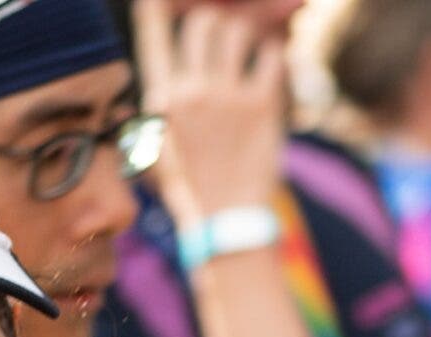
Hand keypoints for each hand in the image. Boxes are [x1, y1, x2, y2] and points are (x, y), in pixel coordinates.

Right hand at [134, 0, 286, 228]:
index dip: (156, 11)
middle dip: (213, 21)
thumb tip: (158, 88)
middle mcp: (193, 90)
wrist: (226, 222)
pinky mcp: (262, 106)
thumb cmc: (191, 189)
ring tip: (249, 46)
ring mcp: (228, 96)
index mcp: (164, 99)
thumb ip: (156, 113)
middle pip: (202, 22)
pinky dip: (275, 55)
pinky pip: (272, 57)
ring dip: (245, 33)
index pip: (155, 38)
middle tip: (222, 32)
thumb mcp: (158, 151)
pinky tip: (272, 65)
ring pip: (238, 31)